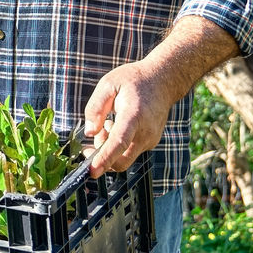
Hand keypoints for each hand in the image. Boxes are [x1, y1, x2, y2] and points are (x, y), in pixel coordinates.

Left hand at [83, 60, 173, 177]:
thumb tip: (89, 132)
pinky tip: (117, 126)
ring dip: (109, 149)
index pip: (119, 142)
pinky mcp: (151, 143)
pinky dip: (118, 147)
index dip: (105, 159)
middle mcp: (145, 132)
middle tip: (92, 138)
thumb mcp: (108, 84)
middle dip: (101, 157)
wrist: (162, 81)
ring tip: (107, 123)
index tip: (93, 171)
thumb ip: (95, 107)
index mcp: (134, 115)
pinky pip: (129, 152)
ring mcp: (150, 139)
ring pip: (124, 158)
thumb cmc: (133, 81)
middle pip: (121, 160)